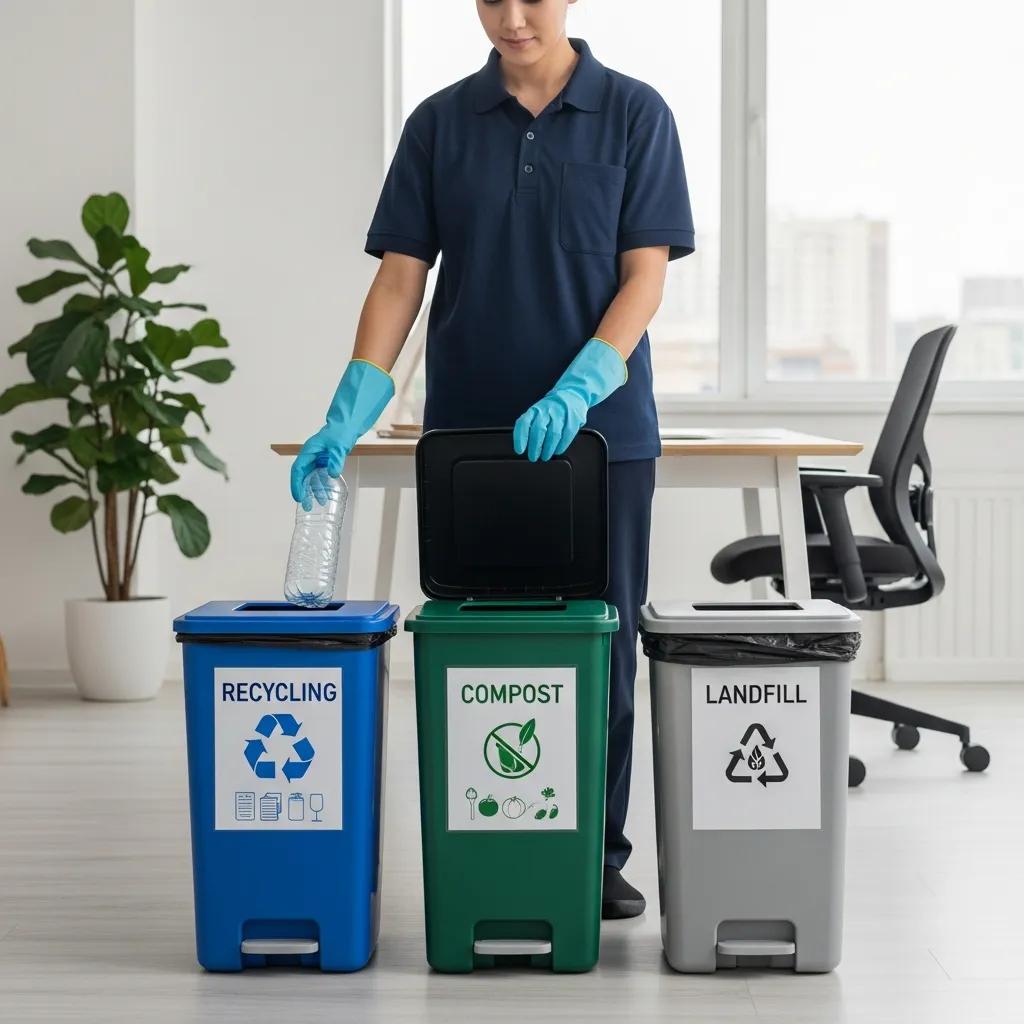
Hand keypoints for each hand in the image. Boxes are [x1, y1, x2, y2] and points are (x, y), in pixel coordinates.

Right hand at [290, 428, 348, 509]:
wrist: (347, 425)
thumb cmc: (340, 432)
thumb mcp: (338, 447)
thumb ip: (336, 461)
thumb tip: (332, 474)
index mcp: (308, 451)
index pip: (298, 470)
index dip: (296, 485)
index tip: (298, 497)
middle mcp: (310, 456)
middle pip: (303, 476)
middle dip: (304, 492)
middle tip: (307, 506)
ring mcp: (317, 459)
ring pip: (313, 477)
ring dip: (315, 490)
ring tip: (321, 503)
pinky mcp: (324, 461)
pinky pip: (321, 475)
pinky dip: (323, 484)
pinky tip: (327, 494)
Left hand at [512, 337, 627, 461]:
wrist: (572, 393)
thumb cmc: (552, 408)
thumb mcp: (538, 412)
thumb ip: (530, 425)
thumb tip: (523, 444)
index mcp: (535, 409)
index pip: (524, 422)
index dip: (520, 438)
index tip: (519, 450)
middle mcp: (547, 410)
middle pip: (538, 430)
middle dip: (535, 447)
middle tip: (533, 457)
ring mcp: (561, 413)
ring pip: (553, 434)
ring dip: (548, 449)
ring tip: (545, 456)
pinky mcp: (574, 418)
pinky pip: (567, 435)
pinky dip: (561, 445)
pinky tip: (557, 450)